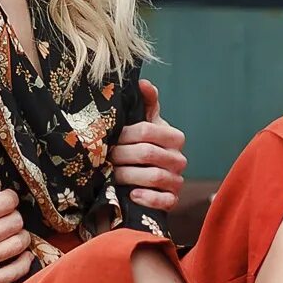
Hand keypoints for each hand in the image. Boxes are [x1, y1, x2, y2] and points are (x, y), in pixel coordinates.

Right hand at [0, 159, 35, 282]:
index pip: (4, 203)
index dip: (9, 198)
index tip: (4, 200)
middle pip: (15, 222)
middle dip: (15, 216)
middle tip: (7, 217)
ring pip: (18, 245)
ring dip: (21, 237)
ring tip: (14, 235)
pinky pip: (13, 274)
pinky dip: (23, 263)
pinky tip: (21, 257)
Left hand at [114, 79, 188, 213]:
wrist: (147, 182)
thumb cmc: (142, 147)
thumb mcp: (144, 125)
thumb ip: (146, 104)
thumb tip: (142, 82)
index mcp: (173, 136)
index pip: (147, 130)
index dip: (125, 134)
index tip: (108, 137)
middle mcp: (179, 158)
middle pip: (148, 153)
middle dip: (121, 156)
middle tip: (103, 157)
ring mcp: (177, 180)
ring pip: (155, 176)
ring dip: (128, 176)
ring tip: (111, 175)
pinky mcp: (173, 200)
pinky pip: (164, 201)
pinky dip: (147, 198)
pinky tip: (131, 195)